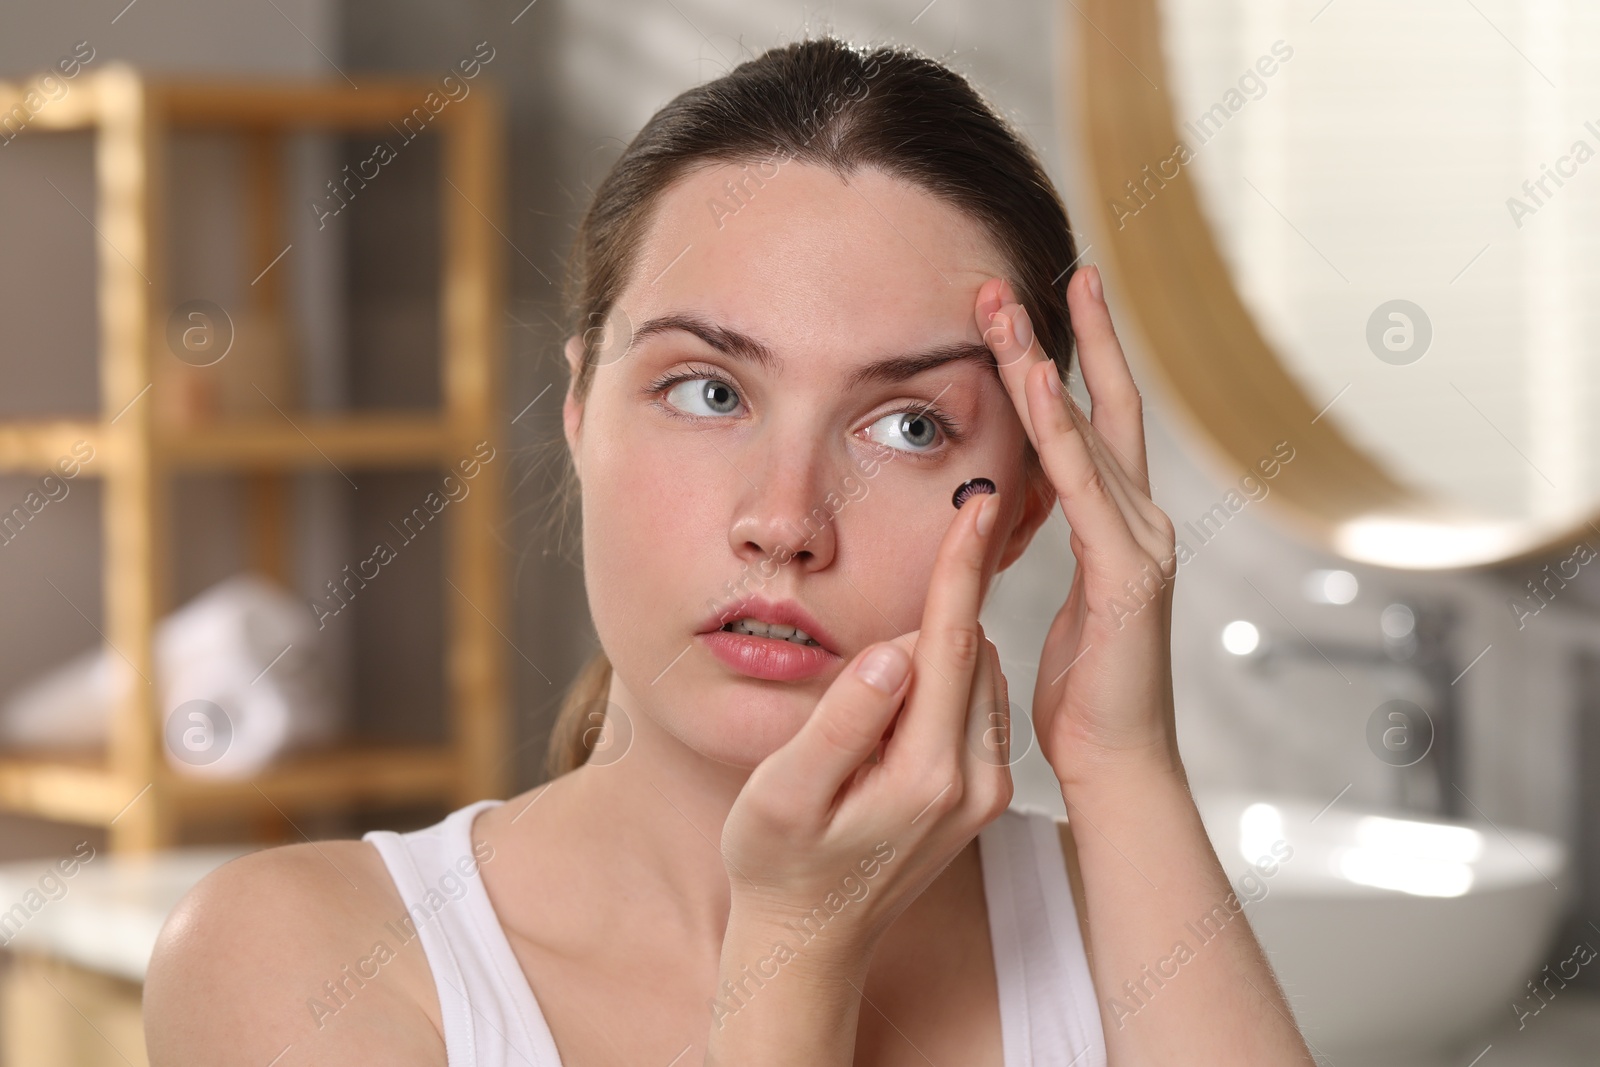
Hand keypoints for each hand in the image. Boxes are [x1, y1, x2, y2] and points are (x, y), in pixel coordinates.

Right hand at [719, 488, 1014, 962]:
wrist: (809, 941)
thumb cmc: (777, 863)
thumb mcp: (784, 795)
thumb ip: (841, 723)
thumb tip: (893, 653)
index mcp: (928, 774)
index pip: (951, 645)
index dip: (959, 569)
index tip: (978, 504)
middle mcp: (975, 781)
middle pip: (972, 652)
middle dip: (952, 593)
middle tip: (942, 531)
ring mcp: (985, 790)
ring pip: (978, 675)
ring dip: (948, 635)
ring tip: (901, 627)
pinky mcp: (982, 793)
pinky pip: (976, 704)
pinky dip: (953, 670)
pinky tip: (910, 673)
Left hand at [976, 265, 1181, 789]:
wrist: (1116, 760)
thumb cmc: (1083, 691)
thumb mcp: (1060, 602)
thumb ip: (1053, 546)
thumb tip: (1010, 508)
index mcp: (1123, 524)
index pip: (1098, 425)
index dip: (1073, 362)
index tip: (1041, 306)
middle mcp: (1142, 520)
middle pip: (1103, 407)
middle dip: (1063, 338)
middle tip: (1022, 276)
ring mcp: (1143, 541)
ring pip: (1089, 432)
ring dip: (1044, 365)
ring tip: (1004, 309)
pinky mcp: (1129, 573)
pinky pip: (1084, 487)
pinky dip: (1061, 431)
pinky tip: (1036, 384)